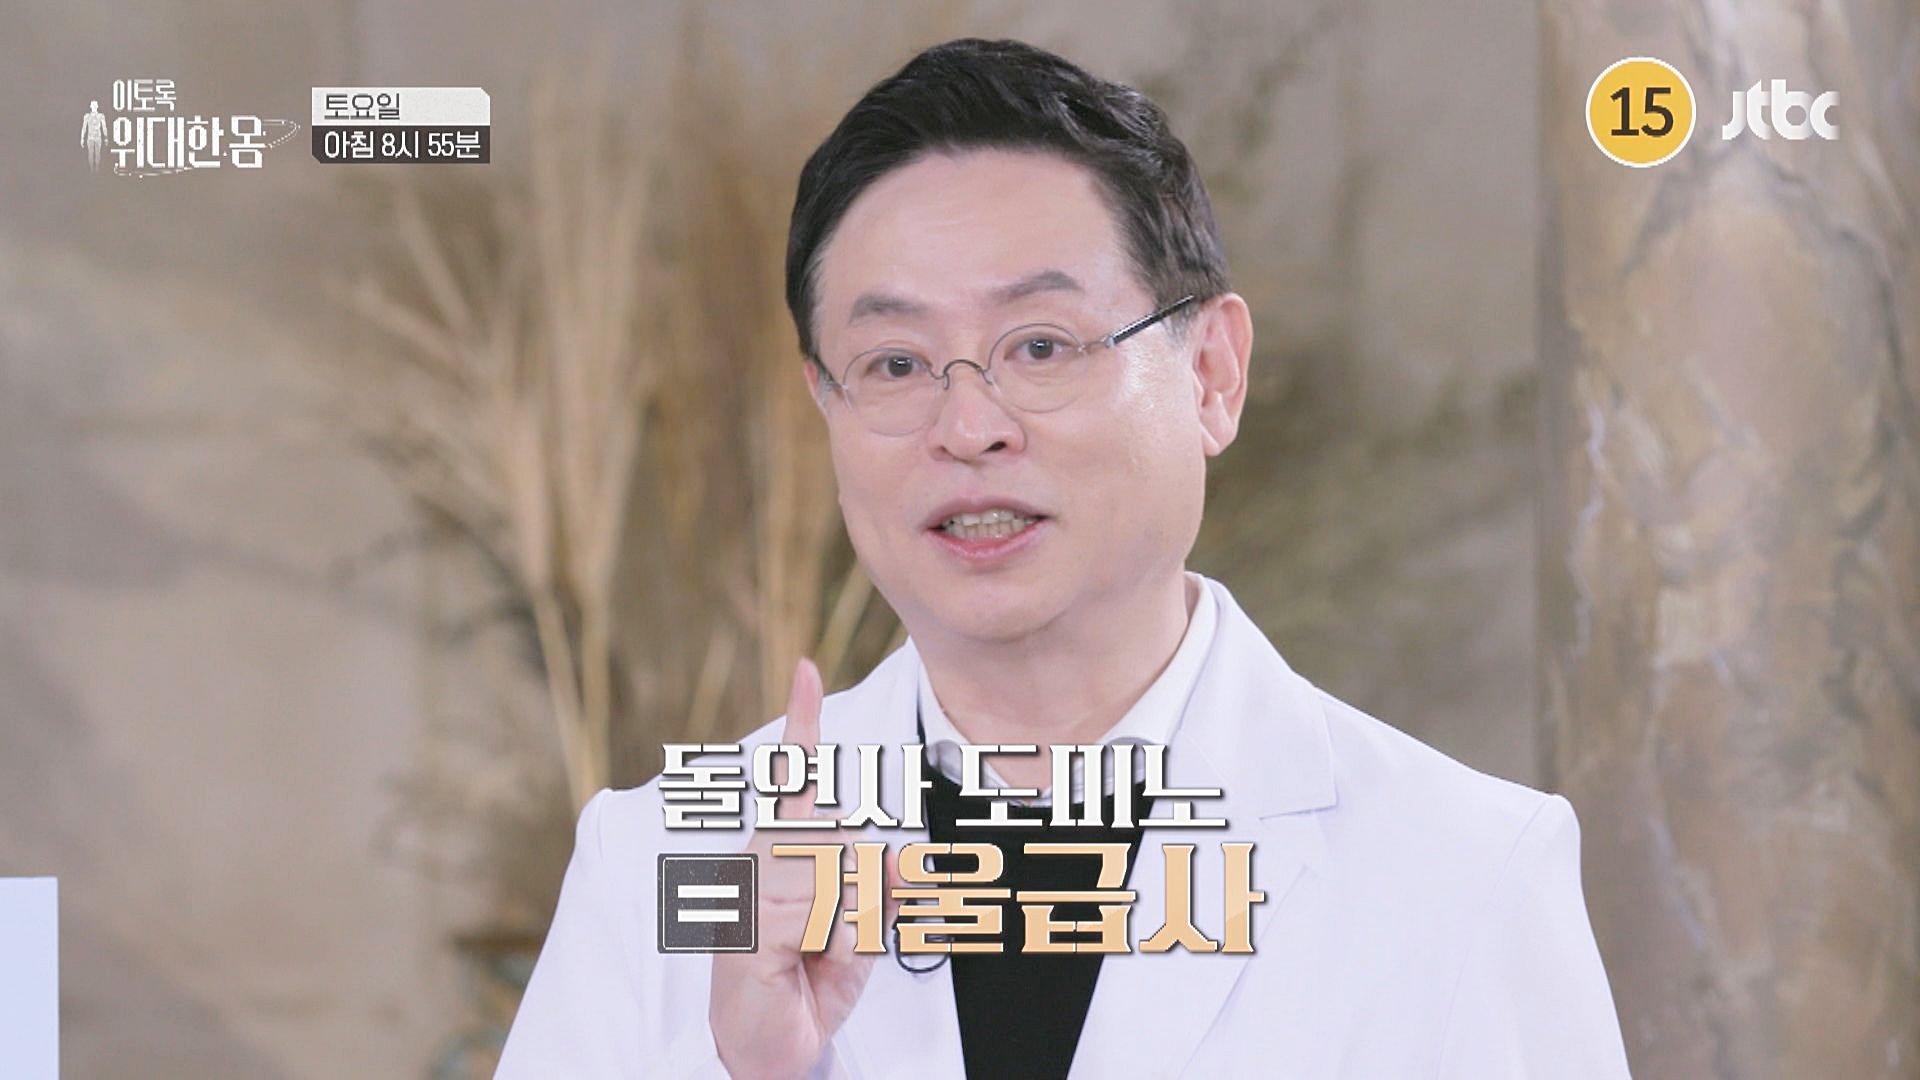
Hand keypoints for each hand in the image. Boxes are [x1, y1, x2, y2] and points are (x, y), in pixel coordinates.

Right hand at [709, 658, 899, 1079]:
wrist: (767, 1049)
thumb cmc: (805, 983)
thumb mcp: (858, 931)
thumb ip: (878, 890)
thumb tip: (899, 860)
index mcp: (780, 852)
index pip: (793, 780)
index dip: (801, 724)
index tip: (805, 670)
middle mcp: (759, 861)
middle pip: (844, 839)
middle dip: (864, 893)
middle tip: (834, 939)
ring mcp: (752, 892)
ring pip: (842, 877)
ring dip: (851, 926)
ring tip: (815, 957)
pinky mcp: (753, 928)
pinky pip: (828, 915)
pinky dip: (837, 947)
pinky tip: (805, 968)